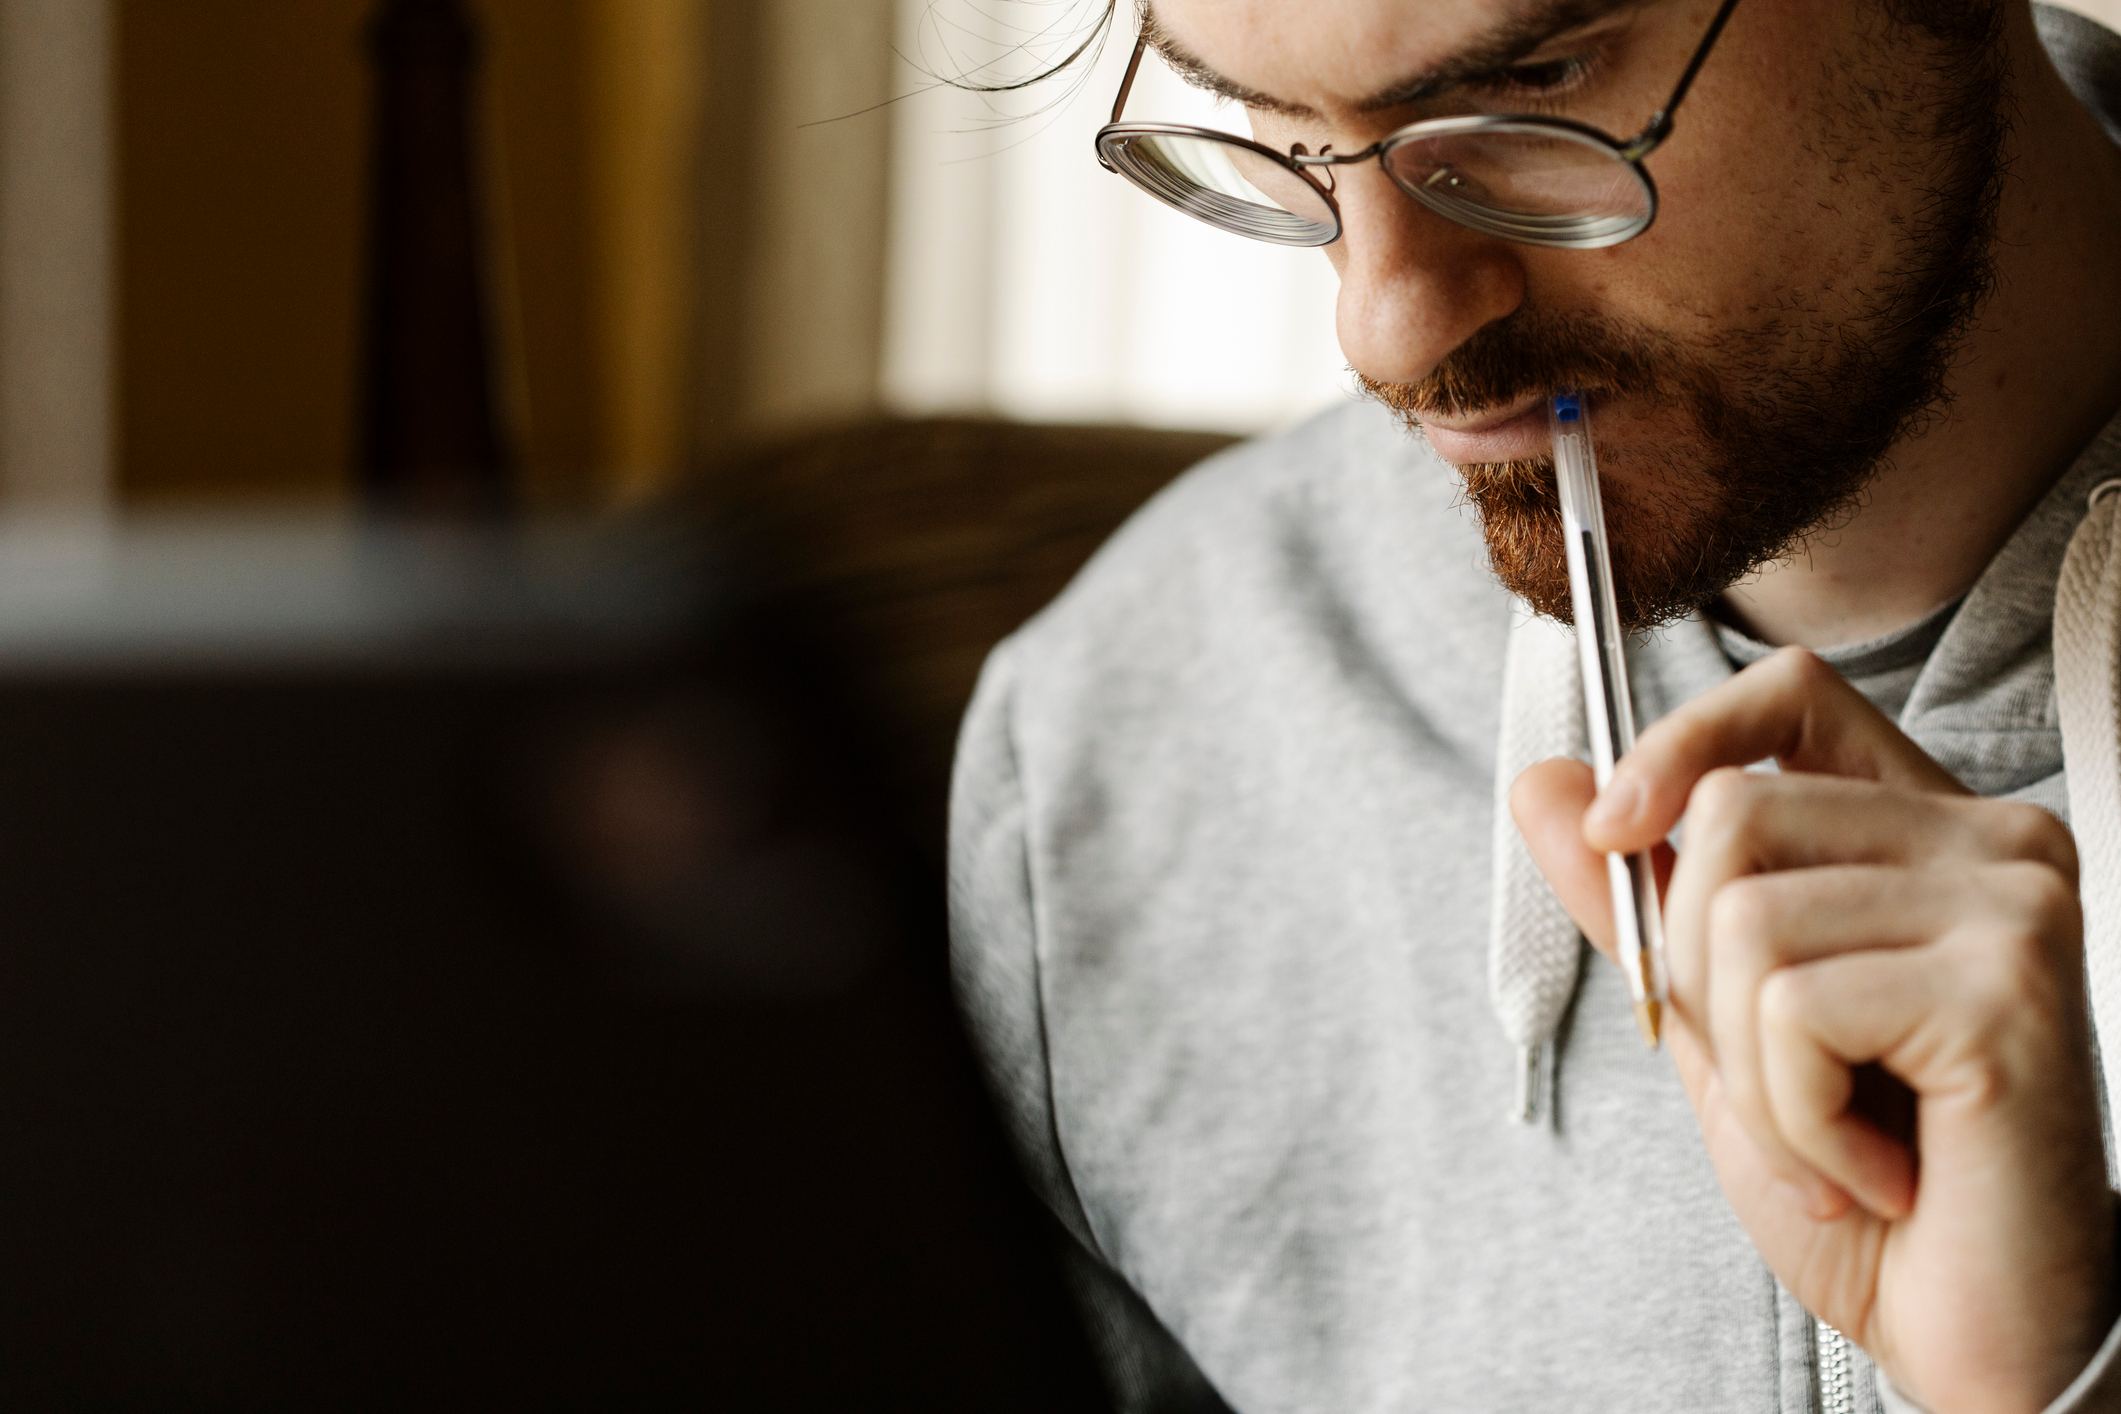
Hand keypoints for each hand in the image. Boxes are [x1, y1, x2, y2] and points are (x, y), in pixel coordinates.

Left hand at [1512, 646, 2117, 1412]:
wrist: (1980, 1329)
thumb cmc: (1865, 1182)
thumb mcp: (1723, 1025)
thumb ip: (1639, 903)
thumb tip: (1542, 781)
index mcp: (1927, 834)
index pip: (1794, 695)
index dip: (1682, 735)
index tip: (1610, 827)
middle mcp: (1992, 843)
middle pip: (1729, 813)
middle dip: (1697, 974)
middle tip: (1785, 1084)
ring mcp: (2012, 902)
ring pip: (1743, 916)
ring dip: (1750, 1070)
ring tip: (1836, 1142)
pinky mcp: (2006, 984)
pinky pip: (1793, 1007)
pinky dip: (1795, 1119)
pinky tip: (1875, 1170)